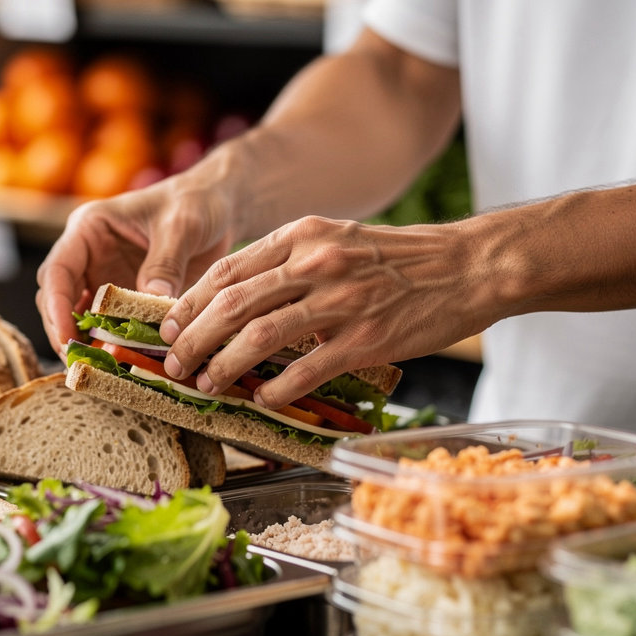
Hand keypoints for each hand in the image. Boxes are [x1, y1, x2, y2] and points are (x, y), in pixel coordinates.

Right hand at [36, 173, 238, 357]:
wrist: (217, 207)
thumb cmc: (195, 203)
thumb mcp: (182, 226)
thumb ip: (165, 262)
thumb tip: (152, 301)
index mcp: (90, 228)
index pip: (58, 269)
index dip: (57, 305)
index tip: (67, 335)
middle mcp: (89, 255)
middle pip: (59, 298)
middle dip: (64, 331)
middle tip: (81, 363)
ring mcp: (105, 278)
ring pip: (80, 317)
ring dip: (85, 343)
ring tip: (98, 370)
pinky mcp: (124, 298)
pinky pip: (111, 326)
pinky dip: (113, 345)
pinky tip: (122, 365)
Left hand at [160, 215, 488, 407]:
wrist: (467, 265)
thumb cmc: (398, 258)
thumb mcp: (337, 239)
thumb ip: (290, 261)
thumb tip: (240, 299)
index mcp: (302, 236)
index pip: (227, 270)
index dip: (189, 302)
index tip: (168, 326)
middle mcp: (314, 263)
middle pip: (231, 304)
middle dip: (192, 339)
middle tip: (173, 364)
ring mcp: (340, 301)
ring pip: (259, 337)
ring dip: (223, 367)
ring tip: (205, 384)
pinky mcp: (366, 340)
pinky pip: (306, 369)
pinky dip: (276, 388)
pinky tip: (261, 400)